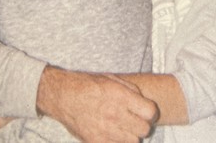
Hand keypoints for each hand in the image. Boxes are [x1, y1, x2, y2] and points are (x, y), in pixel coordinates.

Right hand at [37, 66, 158, 142]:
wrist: (63, 96)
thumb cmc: (88, 85)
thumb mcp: (112, 79)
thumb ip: (131, 90)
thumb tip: (144, 102)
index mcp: (120, 96)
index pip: (150, 112)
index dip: (151, 112)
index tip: (147, 111)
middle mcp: (114, 114)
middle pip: (144, 130)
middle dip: (143, 125)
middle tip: (135, 120)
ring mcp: (105, 131)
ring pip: (133, 142)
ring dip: (131, 135)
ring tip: (124, 127)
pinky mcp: (96, 142)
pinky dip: (118, 142)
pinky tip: (113, 133)